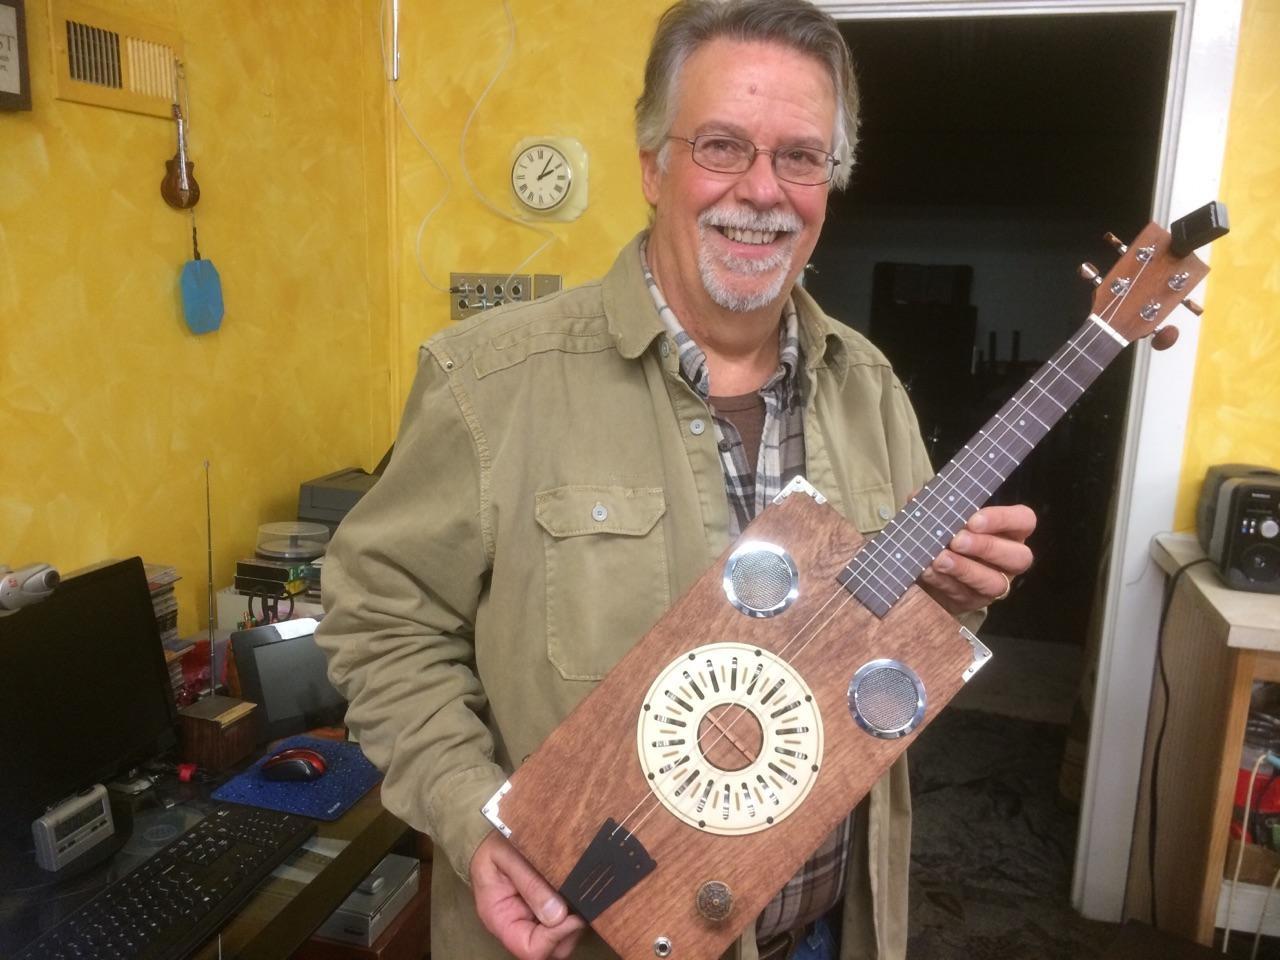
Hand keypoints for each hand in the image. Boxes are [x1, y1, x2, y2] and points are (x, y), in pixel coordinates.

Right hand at [470, 831, 585, 959]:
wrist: (487, 837)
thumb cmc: (492, 846)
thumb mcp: (508, 857)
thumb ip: (531, 884)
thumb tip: (558, 915)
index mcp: (500, 919)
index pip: (530, 949)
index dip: (555, 937)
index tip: (572, 915)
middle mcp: (517, 926)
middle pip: (550, 950)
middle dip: (568, 932)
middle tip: (580, 902)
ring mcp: (530, 919)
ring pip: (560, 939)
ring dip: (573, 922)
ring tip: (578, 894)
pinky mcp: (542, 909)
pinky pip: (561, 921)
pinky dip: (572, 912)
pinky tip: (575, 891)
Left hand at [918, 505, 1035, 615]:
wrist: (924, 569)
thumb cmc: (943, 535)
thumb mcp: (941, 516)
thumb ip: (937, 504)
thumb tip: (917, 495)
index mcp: (1008, 530)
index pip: (1024, 520)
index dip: (1003, 519)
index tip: (973, 520)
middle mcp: (1009, 559)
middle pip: (1019, 556)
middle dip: (986, 547)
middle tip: (957, 540)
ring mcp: (994, 583)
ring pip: (995, 583)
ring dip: (965, 570)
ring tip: (939, 559)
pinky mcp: (974, 601)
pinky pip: (966, 596)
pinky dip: (944, 582)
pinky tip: (928, 572)